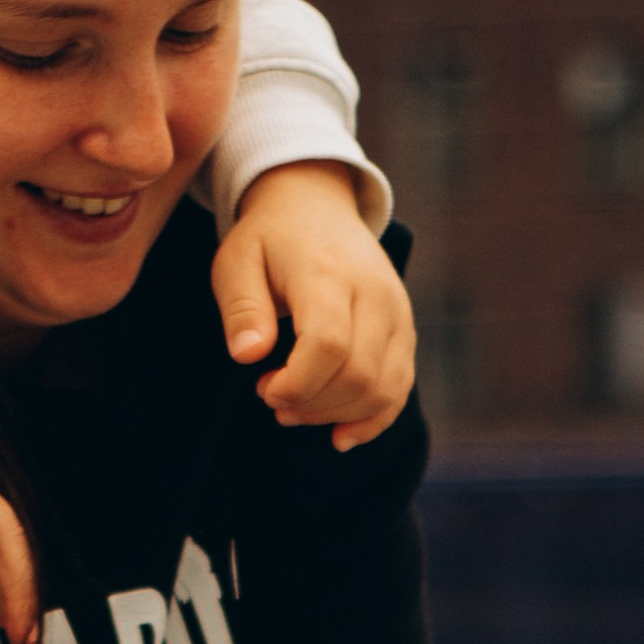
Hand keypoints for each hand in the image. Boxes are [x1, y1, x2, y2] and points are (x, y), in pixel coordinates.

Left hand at [213, 161, 416, 451]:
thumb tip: (248, 356)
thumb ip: (241, 307)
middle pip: (358, 374)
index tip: (263, 389)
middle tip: (270, 397)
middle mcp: (375, 293)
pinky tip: (338, 436)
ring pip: (382, 389)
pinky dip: (371, 421)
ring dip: (336, 415)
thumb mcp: (237, 260)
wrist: (318, 207)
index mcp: (330, 273)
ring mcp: (398, 314)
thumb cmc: (270, 240)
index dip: (297, 383)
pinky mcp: (405, 332)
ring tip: (295, 410)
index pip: (328, 345)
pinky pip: (399, 390)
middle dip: (312, 404)